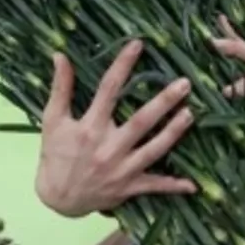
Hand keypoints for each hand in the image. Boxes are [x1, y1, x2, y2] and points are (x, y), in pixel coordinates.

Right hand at [35, 40, 197, 217]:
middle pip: (141, 121)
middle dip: (164, 102)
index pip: (109, 90)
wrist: (57, 199)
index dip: (123, 65)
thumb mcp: (52, 120)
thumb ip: (60, 87)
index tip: (138, 45)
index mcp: (90, 127)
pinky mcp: (129, 188)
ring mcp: (121, 170)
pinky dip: (173, 186)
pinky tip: (193, 184)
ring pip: (154, 149)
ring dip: (174, 132)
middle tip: (184, 83)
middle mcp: (109, 147)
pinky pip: (155, 187)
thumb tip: (60, 55)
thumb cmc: (55, 154)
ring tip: (190, 113)